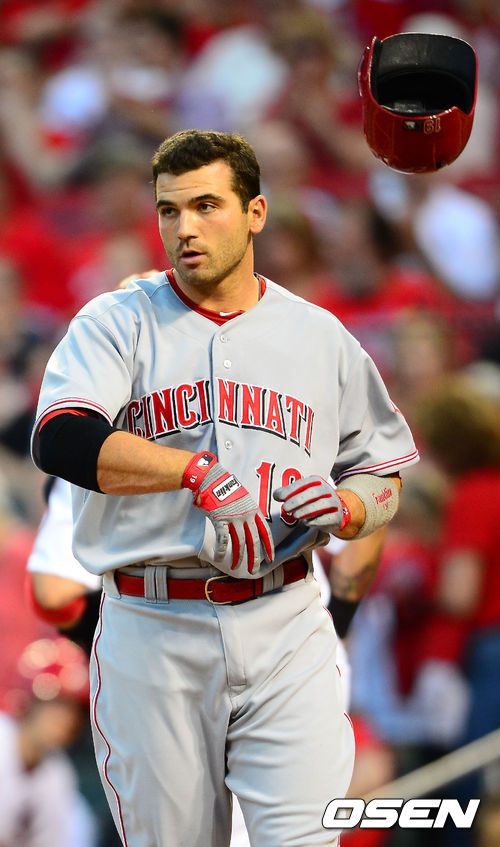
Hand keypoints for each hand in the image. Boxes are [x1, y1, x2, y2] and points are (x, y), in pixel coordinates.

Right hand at [183, 452, 273, 575]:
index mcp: (254, 511)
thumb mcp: (243, 498)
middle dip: (255, 557)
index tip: (271, 558)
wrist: (212, 478)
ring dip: (238, 557)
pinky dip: (221, 550)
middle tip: (254, 570)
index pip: (265, 532)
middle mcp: (246, 516)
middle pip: (253, 541)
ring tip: (237, 567)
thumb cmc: (226, 488)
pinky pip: (223, 539)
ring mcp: (233, 518)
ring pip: (239, 542)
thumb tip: (250, 523)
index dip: (269, 546)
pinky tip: (220, 558)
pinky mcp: (220, 519)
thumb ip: (248, 511)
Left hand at [273, 475, 349, 532]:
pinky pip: (328, 517)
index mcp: (316, 481)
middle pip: (313, 492)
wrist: (334, 512)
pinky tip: (306, 523)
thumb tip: (276, 495)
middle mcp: (327, 490)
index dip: (291, 489)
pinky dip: (317, 520)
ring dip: (307, 510)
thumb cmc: (312, 502)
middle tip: (285, 508)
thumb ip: (287, 493)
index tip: (280, 497)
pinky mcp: (337, 516)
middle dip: (298, 500)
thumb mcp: (300, 494)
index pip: (303, 483)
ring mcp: (334, 503)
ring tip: (295, 516)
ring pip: (322, 504)